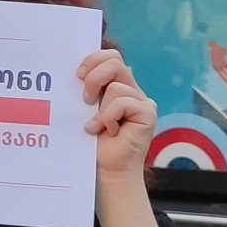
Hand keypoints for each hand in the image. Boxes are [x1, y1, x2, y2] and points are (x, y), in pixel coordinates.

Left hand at [78, 48, 155, 178]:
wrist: (107, 170)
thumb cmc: (93, 143)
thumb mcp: (86, 110)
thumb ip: (88, 89)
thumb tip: (79, 72)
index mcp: (117, 85)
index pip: (110, 57)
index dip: (93, 59)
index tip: (78, 75)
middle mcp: (132, 90)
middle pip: (115, 61)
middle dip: (95, 77)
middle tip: (85, 98)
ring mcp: (142, 101)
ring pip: (117, 86)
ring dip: (101, 108)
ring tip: (97, 126)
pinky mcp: (148, 113)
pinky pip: (124, 102)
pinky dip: (109, 117)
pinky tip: (108, 131)